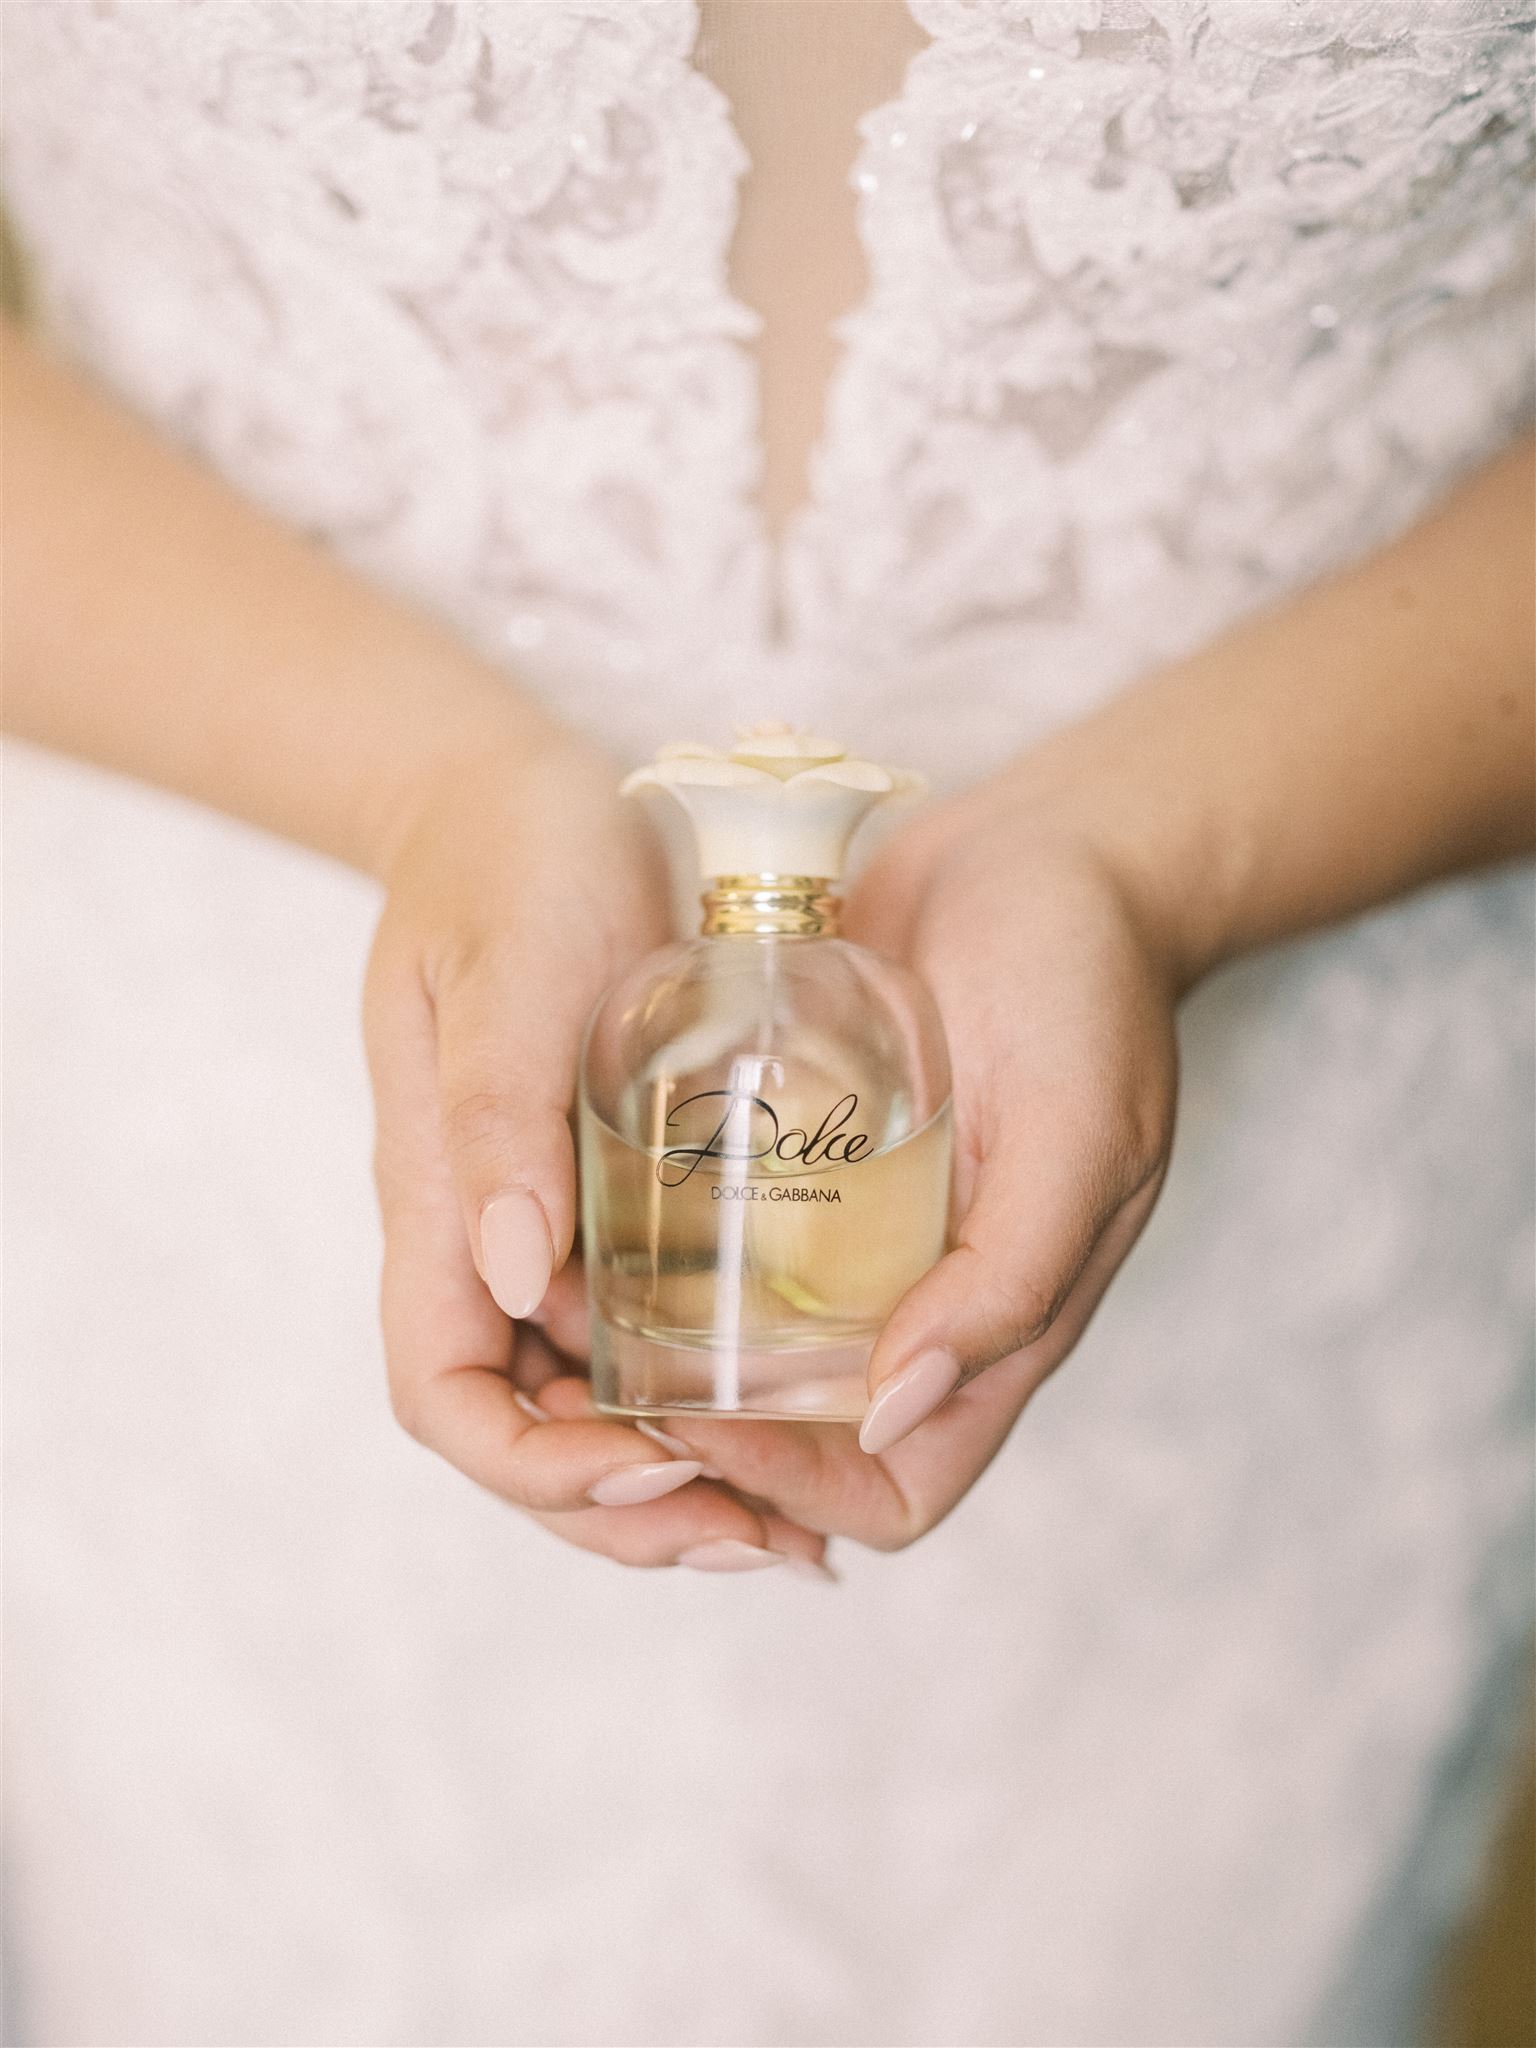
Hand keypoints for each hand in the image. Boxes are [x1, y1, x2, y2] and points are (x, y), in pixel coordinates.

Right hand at [363, 727, 833, 1573]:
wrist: (523, 794)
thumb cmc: (506, 863)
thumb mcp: (505, 970)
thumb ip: (496, 1115)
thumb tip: (519, 1277)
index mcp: (438, 1204)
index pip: (452, 1398)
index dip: (542, 1470)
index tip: (662, 1469)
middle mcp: (486, 1237)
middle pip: (528, 1431)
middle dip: (634, 1512)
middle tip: (768, 1541)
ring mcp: (544, 1219)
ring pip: (589, 1397)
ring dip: (681, 1472)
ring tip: (798, 1516)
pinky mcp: (605, 1187)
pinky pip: (640, 1322)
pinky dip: (703, 1384)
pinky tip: (796, 1398)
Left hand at [639, 765, 1182, 1551]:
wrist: (1046, 847)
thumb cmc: (1085, 984)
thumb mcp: (1078, 1129)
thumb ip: (1012, 1277)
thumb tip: (894, 1411)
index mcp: (995, 1329)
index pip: (890, 1488)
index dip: (793, 1487)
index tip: (695, 1418)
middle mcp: (913, 1301)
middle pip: (796, 1440)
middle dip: (696, 1442)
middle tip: (591, 1383)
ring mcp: (853, 1229)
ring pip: (743, 1350)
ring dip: (656, 1357)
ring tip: (561, 1317)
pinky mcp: (803, 1152)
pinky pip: (724, 1235)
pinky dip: (657, 1250)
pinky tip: (586, 1218)